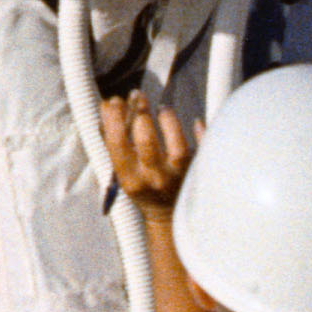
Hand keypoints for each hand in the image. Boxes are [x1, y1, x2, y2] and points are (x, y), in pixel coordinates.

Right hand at [97, 93, 194, 213]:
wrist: (166, 215)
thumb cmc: (142, 186)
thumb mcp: (122, 171)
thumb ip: (113, 144)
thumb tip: (108, 107)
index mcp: (130, 179)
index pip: (117, 144)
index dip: (113, 118)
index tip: (113, 102)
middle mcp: (154, 178)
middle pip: (147, 142)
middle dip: (139, 113)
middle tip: (137, 95)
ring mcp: (178, 177)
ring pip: (177, 146)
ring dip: (168, 120)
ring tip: (162, 108)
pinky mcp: (198, 172)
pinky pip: (202, 149)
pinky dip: (199, 132)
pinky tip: (194, 121)